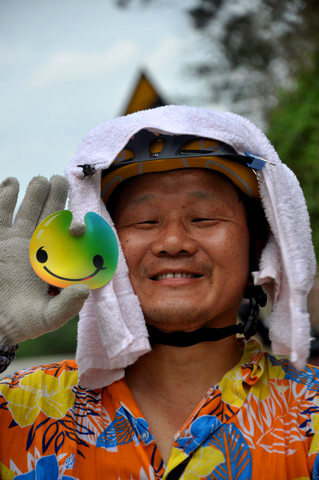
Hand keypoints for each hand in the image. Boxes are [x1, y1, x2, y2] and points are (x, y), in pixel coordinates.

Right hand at [0, 176, 88, 344]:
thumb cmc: (23, 322)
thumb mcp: (48, 318)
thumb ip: (67, 307)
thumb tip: (85, 291)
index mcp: (53, 260)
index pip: (65, 238)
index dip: (72, 227)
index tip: (77, 226)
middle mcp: (35, 246)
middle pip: (47, 215)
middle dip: (54, 197)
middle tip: (60, 180)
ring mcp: (13, 241)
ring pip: (25, 210)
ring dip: (32, 194)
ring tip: (40, 179)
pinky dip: (3, 197)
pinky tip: (10, 182)